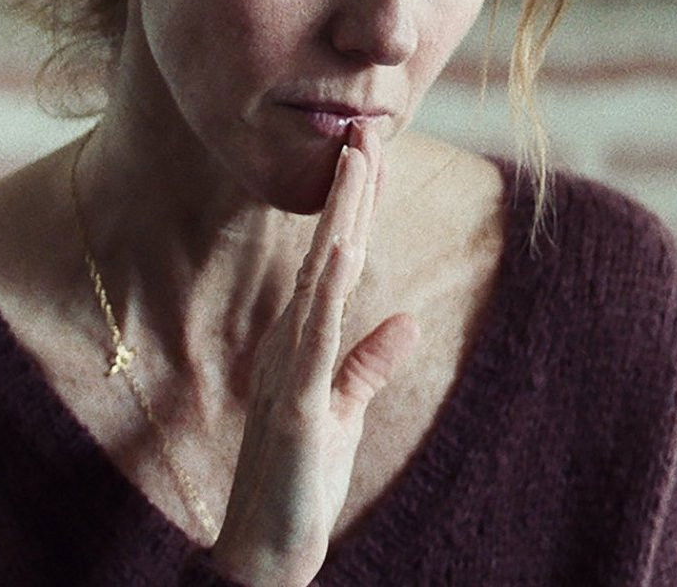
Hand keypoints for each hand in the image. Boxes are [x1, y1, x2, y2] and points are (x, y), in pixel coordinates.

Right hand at [208, 122, 421, 585]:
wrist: (268, 548)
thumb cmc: (302, 482)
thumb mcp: (347, 412)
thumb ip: (371, 364)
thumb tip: (408, 321)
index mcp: (304, 342)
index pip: (334, 260)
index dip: (351, 208)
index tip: (367, 154)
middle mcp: (293, 344)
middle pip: (326, 254)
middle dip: (346, 194)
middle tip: (363, 131)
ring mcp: (292, 372)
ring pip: (321, 280)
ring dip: (340, 223)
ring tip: (356, 168)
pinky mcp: (298, 406)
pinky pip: (316, 338)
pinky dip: (330, 291)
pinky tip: (343, 252)